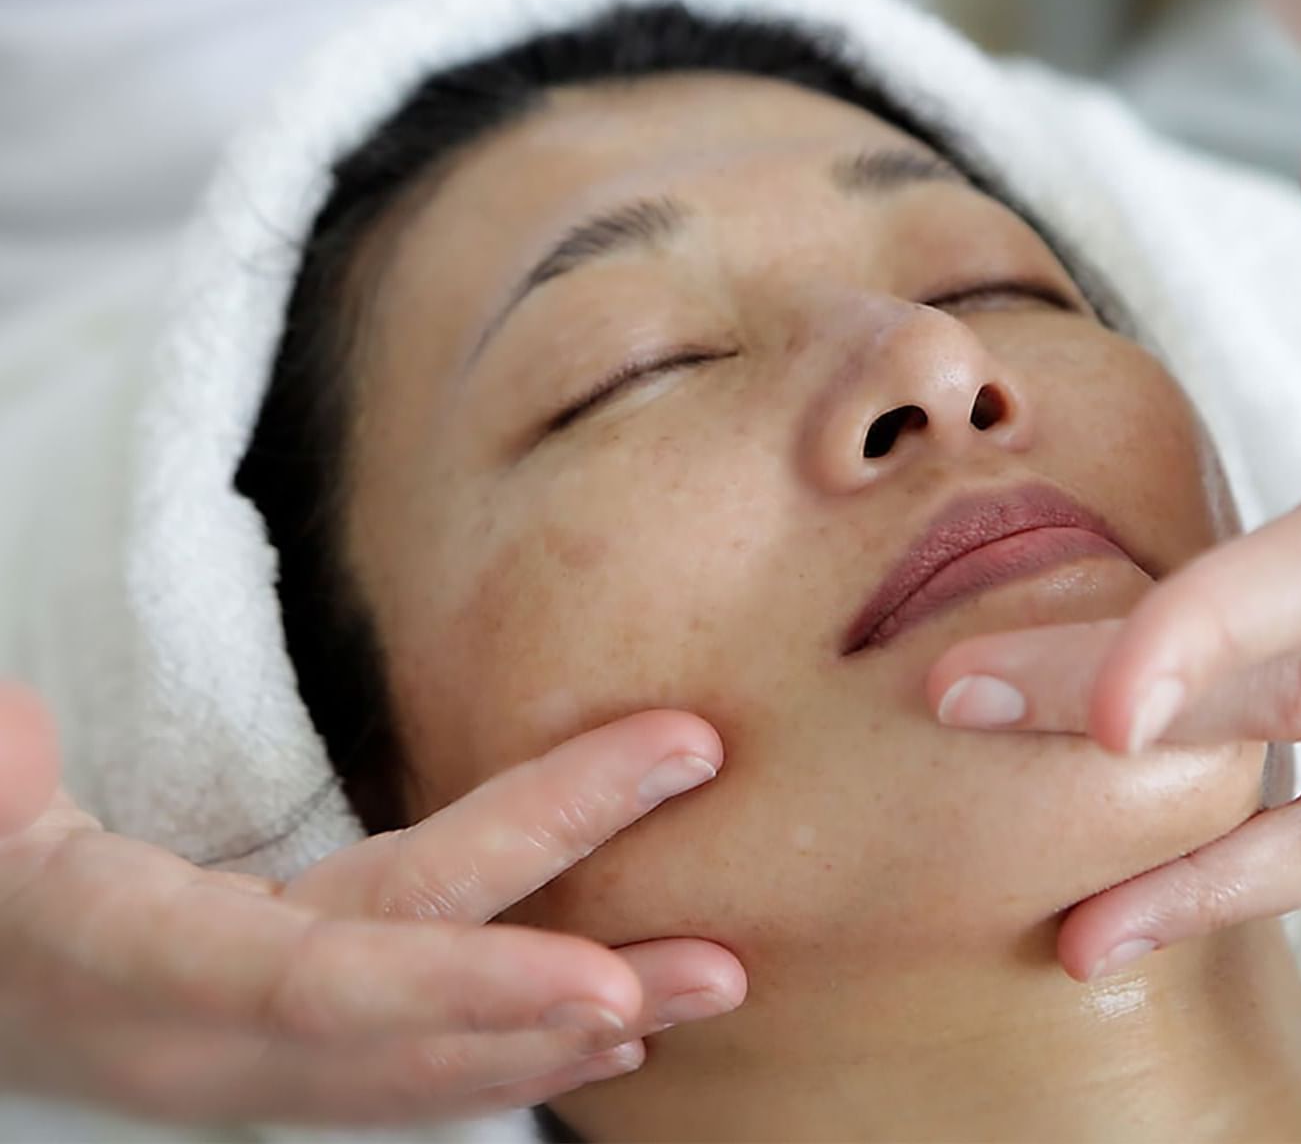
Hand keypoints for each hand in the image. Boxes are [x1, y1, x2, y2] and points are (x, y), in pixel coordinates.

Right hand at [0, 682, 742, 1125]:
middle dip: (573, 988)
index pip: (326, 982)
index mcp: (136, 964)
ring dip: (582, 1024)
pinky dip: (521, 1053)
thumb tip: (10, 739)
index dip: (467, 988)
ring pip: (436, 1057)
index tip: (602, 982)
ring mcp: (248, 1061)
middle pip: (421, 1003)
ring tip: (712, 984)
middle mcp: (208, 1038)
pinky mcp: (279, 1054)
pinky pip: (414, 1071)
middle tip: (721, 963)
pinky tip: (621, 1034)